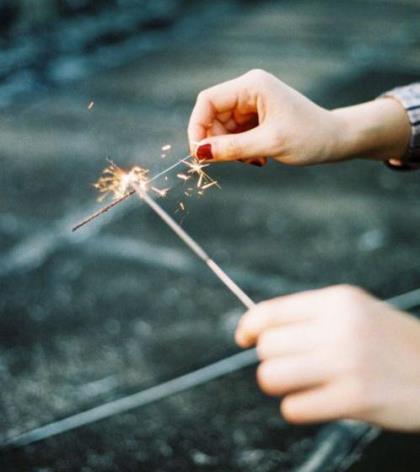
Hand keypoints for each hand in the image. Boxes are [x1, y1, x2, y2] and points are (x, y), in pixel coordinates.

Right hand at [188, 69, 410, 164]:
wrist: (335, 141)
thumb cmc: (309, 137)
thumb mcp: (269, 144)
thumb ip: (233, 148)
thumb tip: (200, 153)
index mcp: (251, 85)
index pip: (208, 101)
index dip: (197, 126)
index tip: (198, 153)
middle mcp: (249, 91)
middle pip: (213, 117)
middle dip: (217, 142)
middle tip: (232, 161)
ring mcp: (252, 104)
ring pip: (223, 129)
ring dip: (231, 149)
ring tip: (254, 160)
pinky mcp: (256, 118)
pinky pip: (235, 135)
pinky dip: (241, 150)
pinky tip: (259, 158)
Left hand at [235, 285, 419, 430]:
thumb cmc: (390, 342)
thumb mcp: (355, 311)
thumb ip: (310, 316)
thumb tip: (258, 329)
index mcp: (336, 301)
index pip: (270, 312)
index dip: (248, 327)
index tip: (243, 338)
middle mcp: (339, 327)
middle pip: (267, 346)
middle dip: (271, 358)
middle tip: (291, 364)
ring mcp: (347, 362)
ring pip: (272, 376)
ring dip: (279, 384)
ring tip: (300, 384)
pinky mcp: (354, 398)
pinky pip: (293, 408)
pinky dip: (298, 408)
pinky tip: (317, 402)